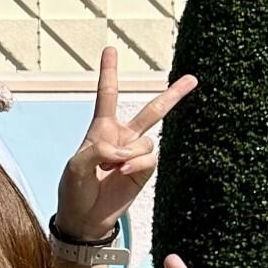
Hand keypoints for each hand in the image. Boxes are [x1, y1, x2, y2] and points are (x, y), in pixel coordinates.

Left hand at [56, 47, 194, 240]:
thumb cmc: (74, 189)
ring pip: (147, 140)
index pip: (106, 96)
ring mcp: (135, 154)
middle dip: (173, 95)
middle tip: (193, 78)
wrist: (85, 218)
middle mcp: (122, 137)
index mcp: (100, 129)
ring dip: (130, 152)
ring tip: (112, 168)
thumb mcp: (75, 166)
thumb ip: (98, 150)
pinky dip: (135, 163)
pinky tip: (121, 173)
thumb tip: (124, 151)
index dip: (109, 72)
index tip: (110, 49)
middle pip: (151, 110)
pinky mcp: (144, 170)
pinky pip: (149, 158)